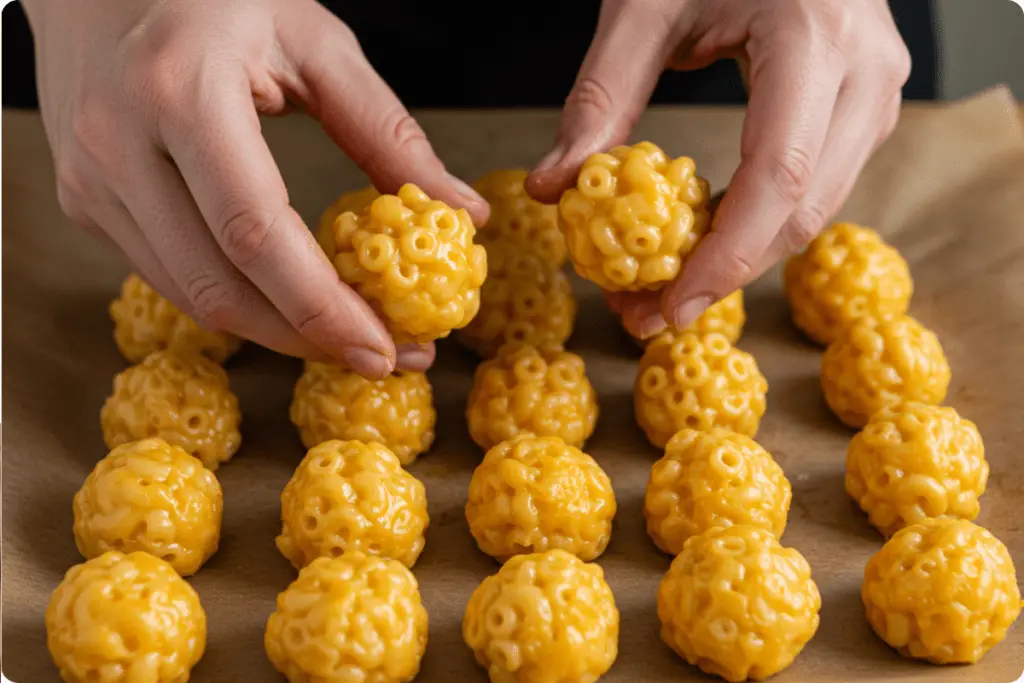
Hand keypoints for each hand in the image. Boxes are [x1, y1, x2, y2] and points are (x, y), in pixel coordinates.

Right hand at [24, 0, 488, 376]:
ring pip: (190, 297)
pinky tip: (289, 302)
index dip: (323, 308)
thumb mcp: (316, 43)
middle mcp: (118, 143)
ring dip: (276, 332)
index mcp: (181, 90)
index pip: (255, 232)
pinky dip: (236, 300)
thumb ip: (387, 132)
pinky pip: (169, 276)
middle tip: (383, 357)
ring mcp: (91, 180)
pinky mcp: (85, 202)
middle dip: (308, 339)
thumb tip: (461, 210)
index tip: (386, 349)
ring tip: (348, 336)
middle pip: (219, 286)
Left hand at [527, 0, 910, 337]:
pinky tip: (703, 239)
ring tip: (663, 286)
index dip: (724, 258)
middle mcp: (866, 69)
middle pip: (803, 210)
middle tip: (646, 313)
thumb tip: (552, 188)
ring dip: (742, 258)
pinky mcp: (864, 104)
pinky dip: (759, 223)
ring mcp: (877, 88)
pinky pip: (818, 185)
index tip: (667, 309)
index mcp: (812, 35)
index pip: (777, 178)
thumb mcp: (643, 6)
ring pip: (816, 209)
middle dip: (725, 275)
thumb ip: (599, 99)